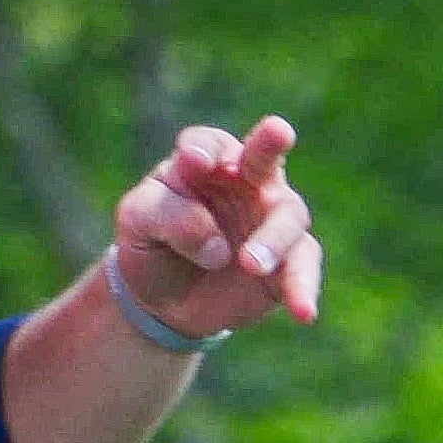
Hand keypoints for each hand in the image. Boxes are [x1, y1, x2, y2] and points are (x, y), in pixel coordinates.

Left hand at [112, 116, 323, 339]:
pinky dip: (304, 287)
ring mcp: (272, 219)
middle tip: (278, 130)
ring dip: (273, 238)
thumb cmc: (153, 243)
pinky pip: (304, 265)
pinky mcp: (289, 260)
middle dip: (271, 140)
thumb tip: (217, 244)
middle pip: (264, 155)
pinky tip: (303, 312)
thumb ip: (169, 216)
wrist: (165, 299)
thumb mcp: (138, 222)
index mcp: (203, 163)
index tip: (193, 162)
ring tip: (249, 265)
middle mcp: (246, 181)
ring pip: (289, 214)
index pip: (206, 144)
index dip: (203, 149)